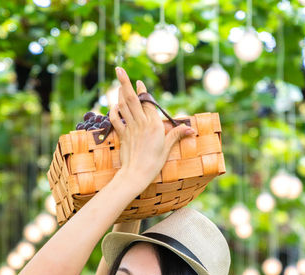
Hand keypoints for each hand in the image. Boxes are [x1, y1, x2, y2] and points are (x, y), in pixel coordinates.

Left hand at [109, 67, 194, 188]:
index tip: (139, 82)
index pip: (148, 103)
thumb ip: (176, 135)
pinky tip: (114, 107)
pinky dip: (113, 111)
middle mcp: (141, 124)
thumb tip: (191, 129)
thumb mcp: (167, 148)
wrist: (136, 175)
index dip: (142, 91)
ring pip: (123, 106)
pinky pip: (115, 119)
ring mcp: (130, 129)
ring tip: (118, 84)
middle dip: (124, 82)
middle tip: (119, 69)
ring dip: (119, 93)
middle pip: (132, 99)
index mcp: (154, 125)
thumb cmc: (153, 164)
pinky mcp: (122, 136)